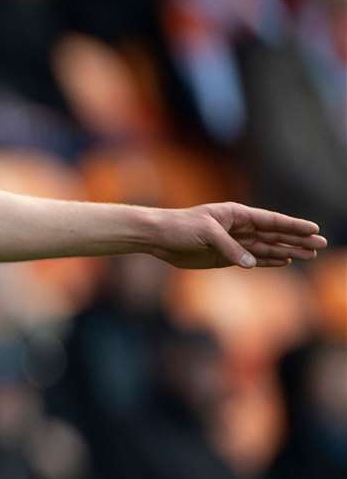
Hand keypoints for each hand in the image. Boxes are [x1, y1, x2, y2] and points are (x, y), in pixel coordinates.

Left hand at [151, 203, 327, 268]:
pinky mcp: (223, 257)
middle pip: (274, 234)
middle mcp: (238, 228)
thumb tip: (251, 264)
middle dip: (297, 239)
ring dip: (287, 251)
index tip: (313, 229)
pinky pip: (251, 259)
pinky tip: (284, 261)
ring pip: (266, 247)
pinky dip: (267, 261)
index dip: (293, 225)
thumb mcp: (206, 234)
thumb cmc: (179, 227)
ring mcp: (232, 243)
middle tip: (321, 244)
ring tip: (309, 254)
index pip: (271, 220)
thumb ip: (230, 249)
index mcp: (236, 214)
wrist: (157, 238)